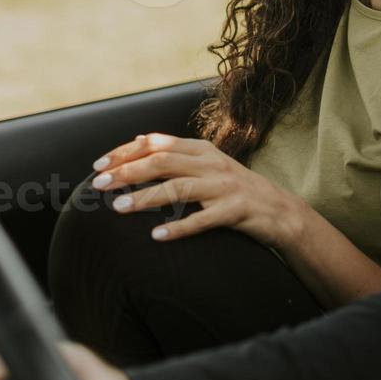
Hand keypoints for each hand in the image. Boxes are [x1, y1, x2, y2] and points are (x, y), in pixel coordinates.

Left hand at [92, 133, 306, 247]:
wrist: (281, 211)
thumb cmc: (236, 190)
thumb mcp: (208, 165)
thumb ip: (178, 157)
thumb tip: (136, 145)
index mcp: (202, 150)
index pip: (157, 143)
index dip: (124, 152)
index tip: (99, 166)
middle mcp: (212, 164)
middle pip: (163, 162)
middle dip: (127, 172)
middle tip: (99, 185)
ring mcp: (225, 187)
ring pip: (178, 188)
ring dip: (145, 197)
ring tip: (118, 208)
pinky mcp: (235, 211)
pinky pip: (203, 220)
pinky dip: (179, 227)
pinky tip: (157, 236)